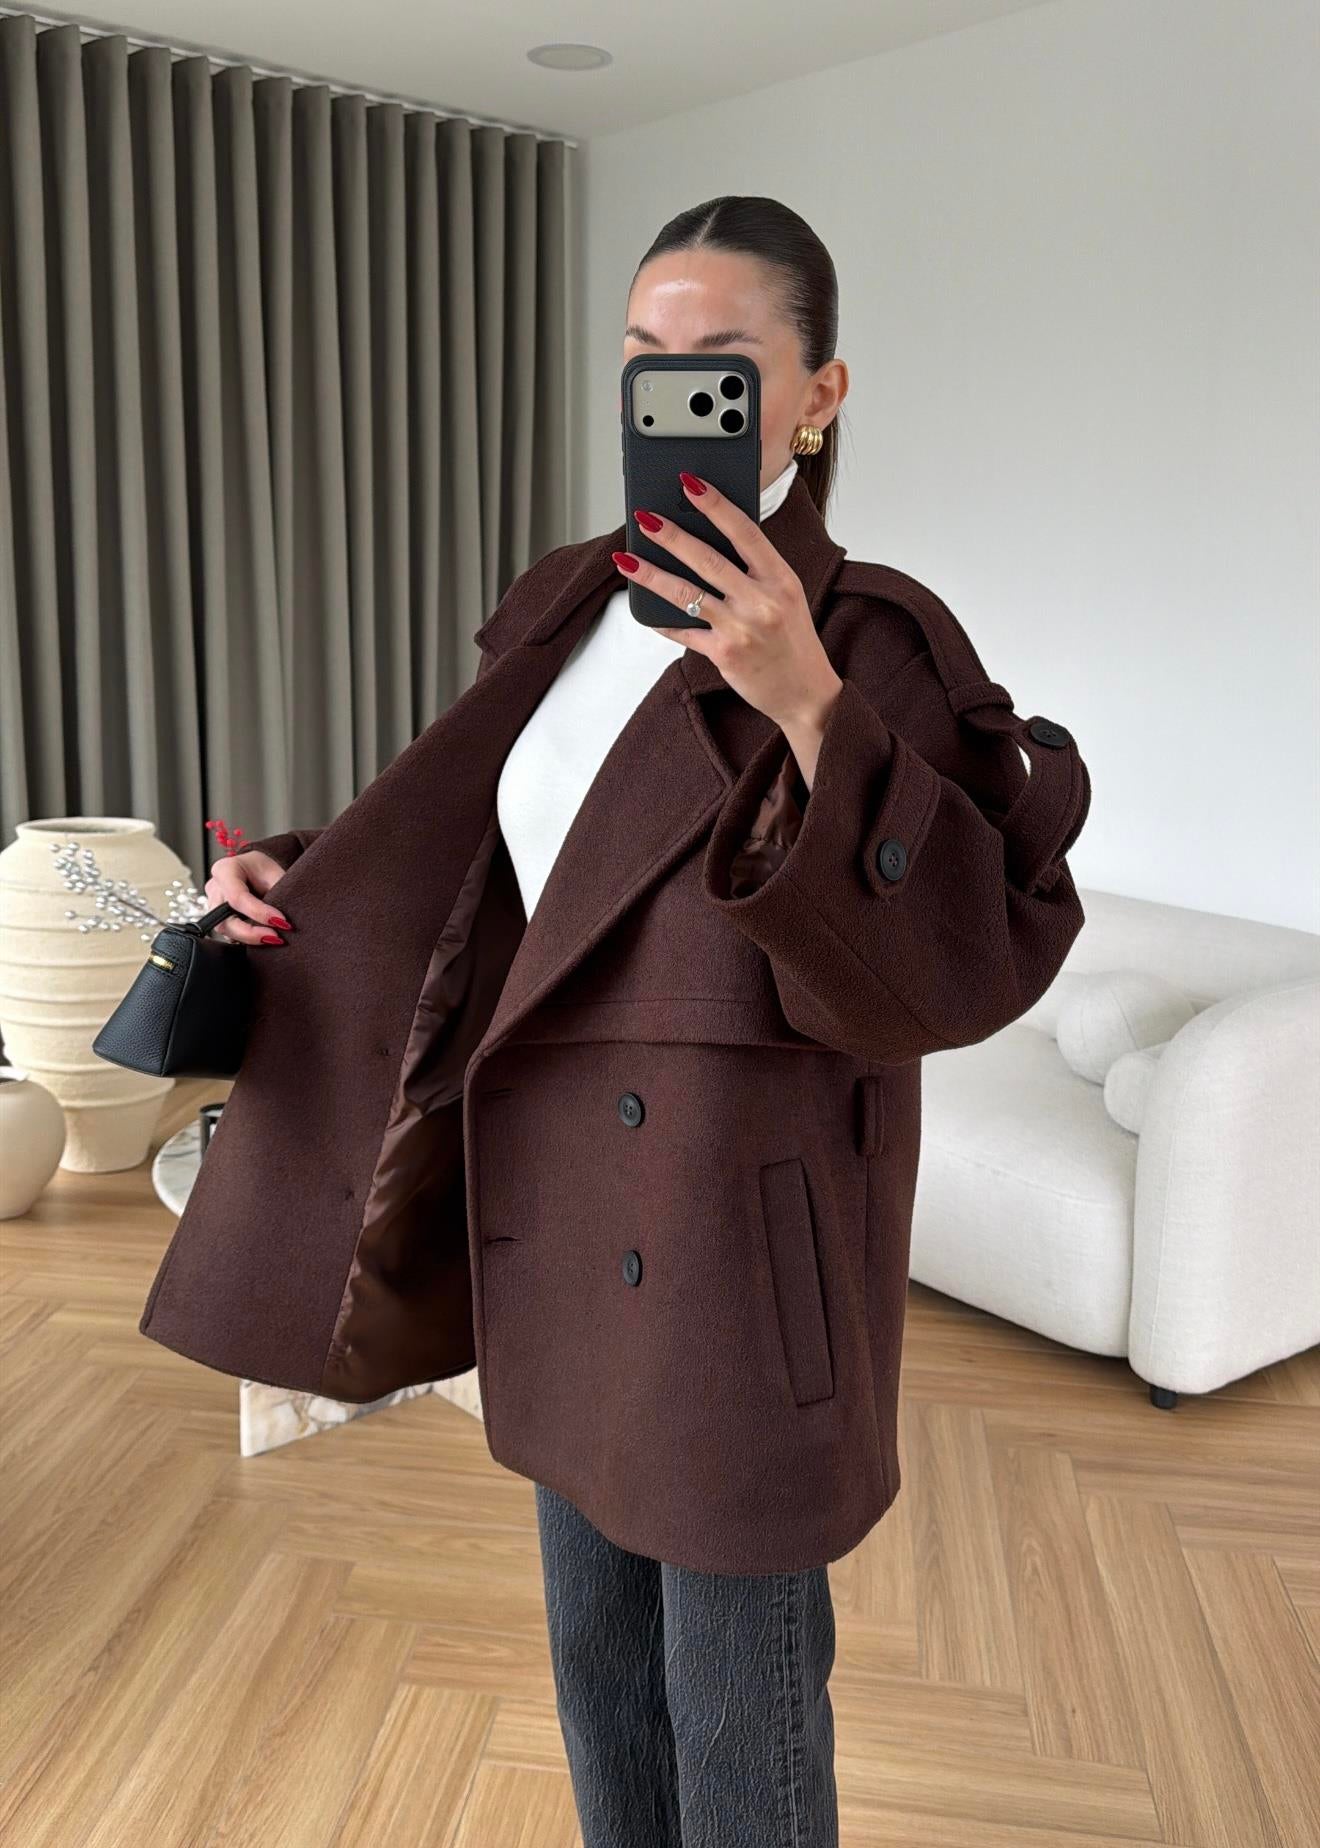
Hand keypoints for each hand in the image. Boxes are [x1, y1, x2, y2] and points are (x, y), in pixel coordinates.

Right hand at [205, 851, 295, 946]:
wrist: (255, 870)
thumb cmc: (262, 869)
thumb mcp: (274, 874)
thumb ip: (277, 894)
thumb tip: (283, 920)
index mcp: (225, 870)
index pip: (237, 897)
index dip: (259, 913)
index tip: (281, 921)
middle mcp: (214, 888)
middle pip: (225, 919)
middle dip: (251, 933)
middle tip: (276, 937)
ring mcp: (213, 904)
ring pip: (225, 930)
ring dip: (250, 938)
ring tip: (273, 938)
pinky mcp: (218, 918)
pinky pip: (229, 934)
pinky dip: (246, 938)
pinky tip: (262, 937)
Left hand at [616, 473, 842, 784]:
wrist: (805, 692)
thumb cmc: (793, 639)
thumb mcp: (786, 595)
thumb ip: (755, 569)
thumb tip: (707, 539)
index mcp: (781, 578)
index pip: (745, 531)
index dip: (715, 505)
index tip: (690, 483)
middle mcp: (762, 601)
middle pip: (708, 560)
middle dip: (671, 535)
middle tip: (644, 517)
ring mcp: (742, 629)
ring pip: (687, 594)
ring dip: (651, 575)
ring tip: (626, 560)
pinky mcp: (724, 654)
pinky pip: (683, 631)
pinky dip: (661, 620)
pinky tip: (642, 607)